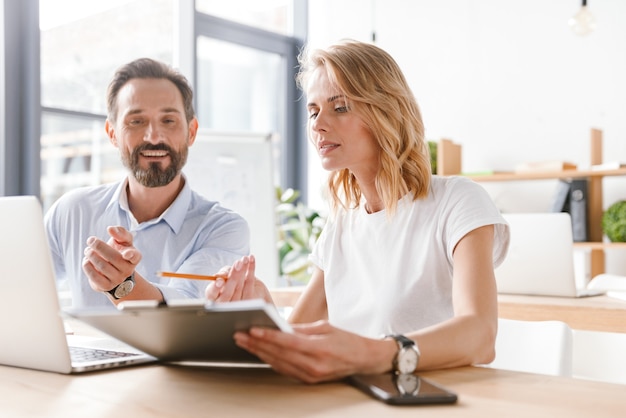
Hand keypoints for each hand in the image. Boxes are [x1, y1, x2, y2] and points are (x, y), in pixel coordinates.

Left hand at [82, 226, 140, 292]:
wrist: (114, 272)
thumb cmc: (119, 252)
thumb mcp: (123, 241)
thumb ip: (120, 232)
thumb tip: (111, 229)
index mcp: (134, 257)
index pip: (135, 256)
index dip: (131, 255)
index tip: (125, 254)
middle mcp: (128, 270)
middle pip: (113, 258)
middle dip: (99, 246)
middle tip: (90, 240)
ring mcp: (117, 279)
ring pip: (102, 267)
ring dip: (91, 255)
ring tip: (87, 250)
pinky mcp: (106, 286)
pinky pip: (94, 277)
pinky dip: (87, 266)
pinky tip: (86, 260)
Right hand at [205, 255, 269, 302]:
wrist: (247, 287)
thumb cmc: (230, 279)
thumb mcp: (224, 274)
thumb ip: (222, 274)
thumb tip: (220, 276)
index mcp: (213, 296)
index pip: (212, 293)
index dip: (215, 288)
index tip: (220, 281)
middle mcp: (224, 303)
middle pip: (228, 292)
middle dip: (233, 276)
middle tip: (238, 263)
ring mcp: (237, 304)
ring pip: (240, 288)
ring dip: (243, 271)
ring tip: (244, 259)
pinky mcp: (250, 300)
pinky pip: (250, 284)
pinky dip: (251, 270)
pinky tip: (251, 260)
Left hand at [233, 320, 392, 382]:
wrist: (364, 359)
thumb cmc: (346, 340)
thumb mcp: (325, 327)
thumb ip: (301, 329)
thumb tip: (278, 326)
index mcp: (320, 349)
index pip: (288, 343)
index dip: (268, 336)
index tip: (252, 329)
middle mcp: (314, 366)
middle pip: (279, 354)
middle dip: (257, 344)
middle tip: (239, 335)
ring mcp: (310, 375)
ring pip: (278, 364)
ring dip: (259, 353)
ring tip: (244, 342)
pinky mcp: (308, 380)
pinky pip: (284, 370)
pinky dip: (270, 360)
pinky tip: (259, 352)